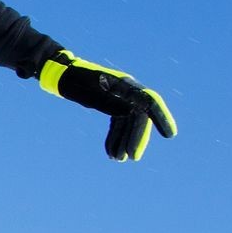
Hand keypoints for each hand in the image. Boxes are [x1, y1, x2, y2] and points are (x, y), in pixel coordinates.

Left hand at [39, 50, 176, 160]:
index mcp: (124, 85)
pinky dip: (115, 138)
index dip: (161, 117)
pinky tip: (110, 152)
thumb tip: (130, 112)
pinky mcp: (111, 105)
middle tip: (132, 158)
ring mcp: (119, 98)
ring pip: (128, 123)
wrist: (61, 73)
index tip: (169, 135)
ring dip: (124, 141)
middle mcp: (126, 91)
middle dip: (137, 138)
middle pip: (138, 117)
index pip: (149, 101)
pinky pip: (118, 124)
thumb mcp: (88, 92)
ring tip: (117, 159)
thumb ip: (108, 102)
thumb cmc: (74, 80)